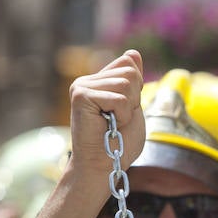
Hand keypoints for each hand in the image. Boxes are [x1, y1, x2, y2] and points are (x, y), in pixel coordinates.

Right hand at [68, 50, 144, 178]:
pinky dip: (122, 115)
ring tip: (112, 122)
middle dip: (134, 98)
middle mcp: (87, 80)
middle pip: (130, 71)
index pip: (129, 62)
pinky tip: (108, 124)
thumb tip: (133, 52)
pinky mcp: (80, 95)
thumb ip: (133, 80)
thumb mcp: (133, 106)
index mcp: (99, 80)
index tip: (125, 109)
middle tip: (118, 118)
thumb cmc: (120, 142)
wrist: (103, 165)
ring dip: (128, 108)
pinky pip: (119, 98)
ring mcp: (82, 86)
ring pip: (126, 83)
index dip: (137, 88)